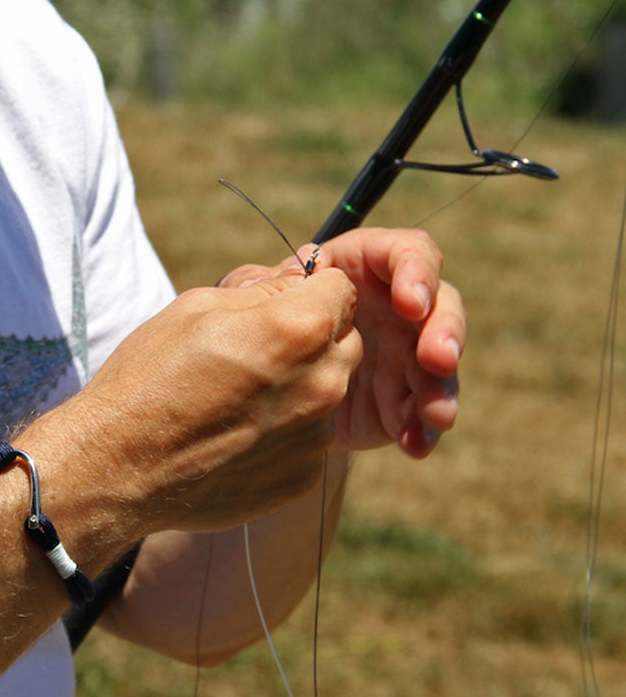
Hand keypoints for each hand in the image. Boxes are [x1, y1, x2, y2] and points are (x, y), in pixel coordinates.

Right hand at [75, 259, 362, 533]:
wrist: (119, 466)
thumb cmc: (149, 377)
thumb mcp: (197, 307)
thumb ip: (262, 288)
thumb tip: (297, 277)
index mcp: (300, 329)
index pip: (340, 289)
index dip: (307, 293)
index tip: (274, 309)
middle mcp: (322, 384)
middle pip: (345, 344)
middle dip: (312, 341)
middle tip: (254, 356)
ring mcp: (315, 438)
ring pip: (327, 395)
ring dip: (298, 391)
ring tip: (235, 403)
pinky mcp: (302, 478)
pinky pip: (307, 441)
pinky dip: (283, 436)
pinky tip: (234, 438)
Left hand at [219, 227, 463, 458]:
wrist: (259, 391)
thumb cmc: (256, 328)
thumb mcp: (251, 303)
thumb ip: (265, 286)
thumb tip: (291, 276)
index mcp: (361, 268)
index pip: (406, 252)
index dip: (416, 272)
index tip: (410, 304)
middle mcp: (394, 306)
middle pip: (440, 304)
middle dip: (445, 331)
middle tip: (437, 360)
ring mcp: (404, 352)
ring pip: (442, 362)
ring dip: (442, 386)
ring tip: (435, 415)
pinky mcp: (404, 397)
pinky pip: (426, 411)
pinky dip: (425, 427)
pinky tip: (415, 444)